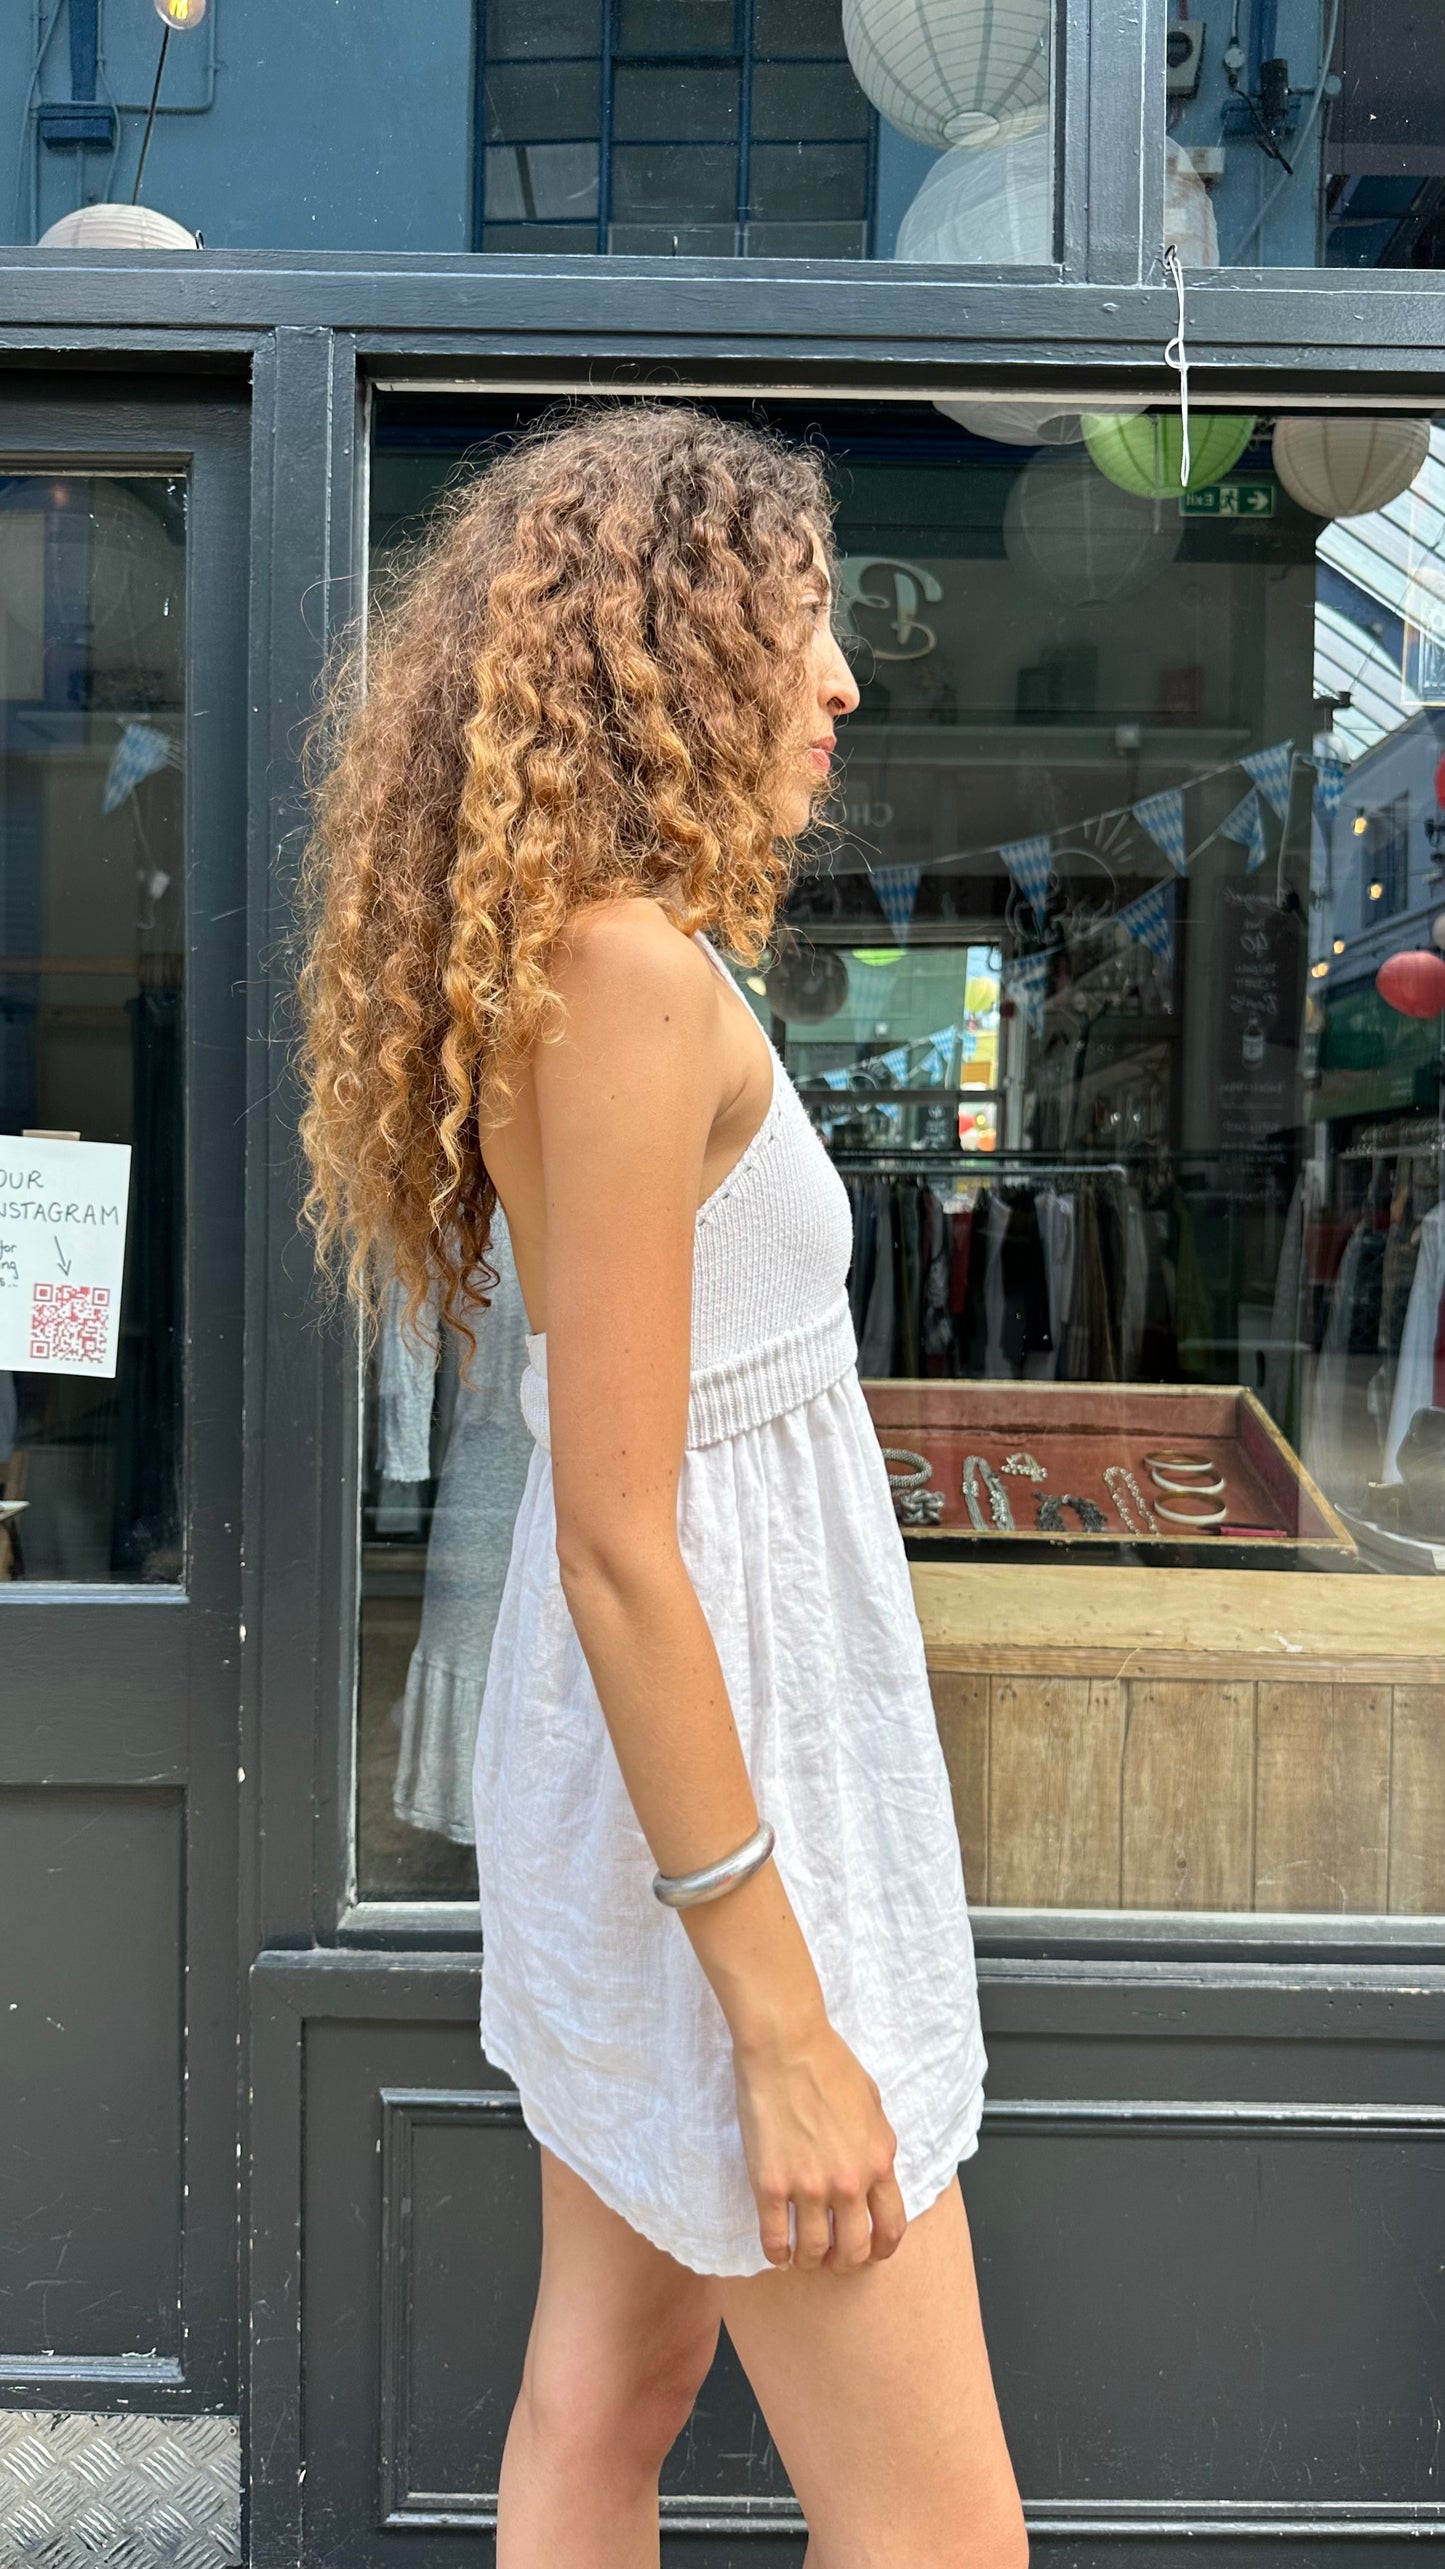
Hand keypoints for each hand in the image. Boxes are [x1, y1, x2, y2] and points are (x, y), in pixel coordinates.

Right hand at [732, 2015, 906, 2273]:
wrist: (786, 2046)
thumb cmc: (830, 2064)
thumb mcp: (874, 2106)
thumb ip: (876, 2147)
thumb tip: (872, 2173)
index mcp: (879, 2161)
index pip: (892, 2226)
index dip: (882, 2248)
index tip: (871, 2252)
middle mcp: (849, 2183)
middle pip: (855, 2249)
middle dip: (847, 2261)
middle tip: (835, 2258)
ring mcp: (809, 2187)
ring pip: (815, 2251)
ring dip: (811, 2261)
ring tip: (805, 2257)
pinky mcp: (771, 2185)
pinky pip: (775, 2239)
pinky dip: (777, 2255)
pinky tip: (778, 2254)